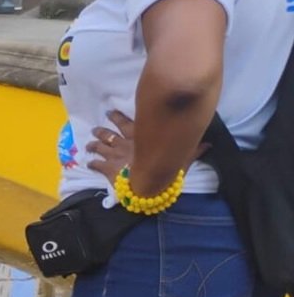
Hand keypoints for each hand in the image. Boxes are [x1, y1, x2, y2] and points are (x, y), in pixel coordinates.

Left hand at [86, 109, 209, 186]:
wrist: (147, 183)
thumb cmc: (163, 168)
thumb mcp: (181, 158)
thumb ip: (194, 150)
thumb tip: (208, 143)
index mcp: (139, 137)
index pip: (126, 123)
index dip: (117, 117)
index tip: (109, 112)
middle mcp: (124, 143)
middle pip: (109, 133)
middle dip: (101, 131)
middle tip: (95, 128)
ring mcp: (114, 156)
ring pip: (100, 147)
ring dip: (93, 145)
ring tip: (88, 144)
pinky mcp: (107, 169)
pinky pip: (96, 164)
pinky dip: (91, 163)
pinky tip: (88, 163)